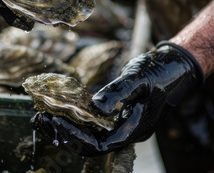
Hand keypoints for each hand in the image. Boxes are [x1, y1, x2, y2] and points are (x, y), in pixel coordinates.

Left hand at [31, 42, 203, 156]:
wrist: (173, 68)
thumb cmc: (158, 72)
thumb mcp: (138, 78)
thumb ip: (118, 93)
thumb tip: (96, 107)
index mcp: (134, 129)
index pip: (99, 145)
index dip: (74, 137)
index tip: (54, 121)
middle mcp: (126, 132)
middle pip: (90, 145)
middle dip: (64, 135)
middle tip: (39, 119)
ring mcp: (122, 126)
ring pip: (90, 137)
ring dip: (66, 129)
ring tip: (43, 116)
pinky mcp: (117, 118)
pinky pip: (93, 127)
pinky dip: (75, 120)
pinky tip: (61, 110)